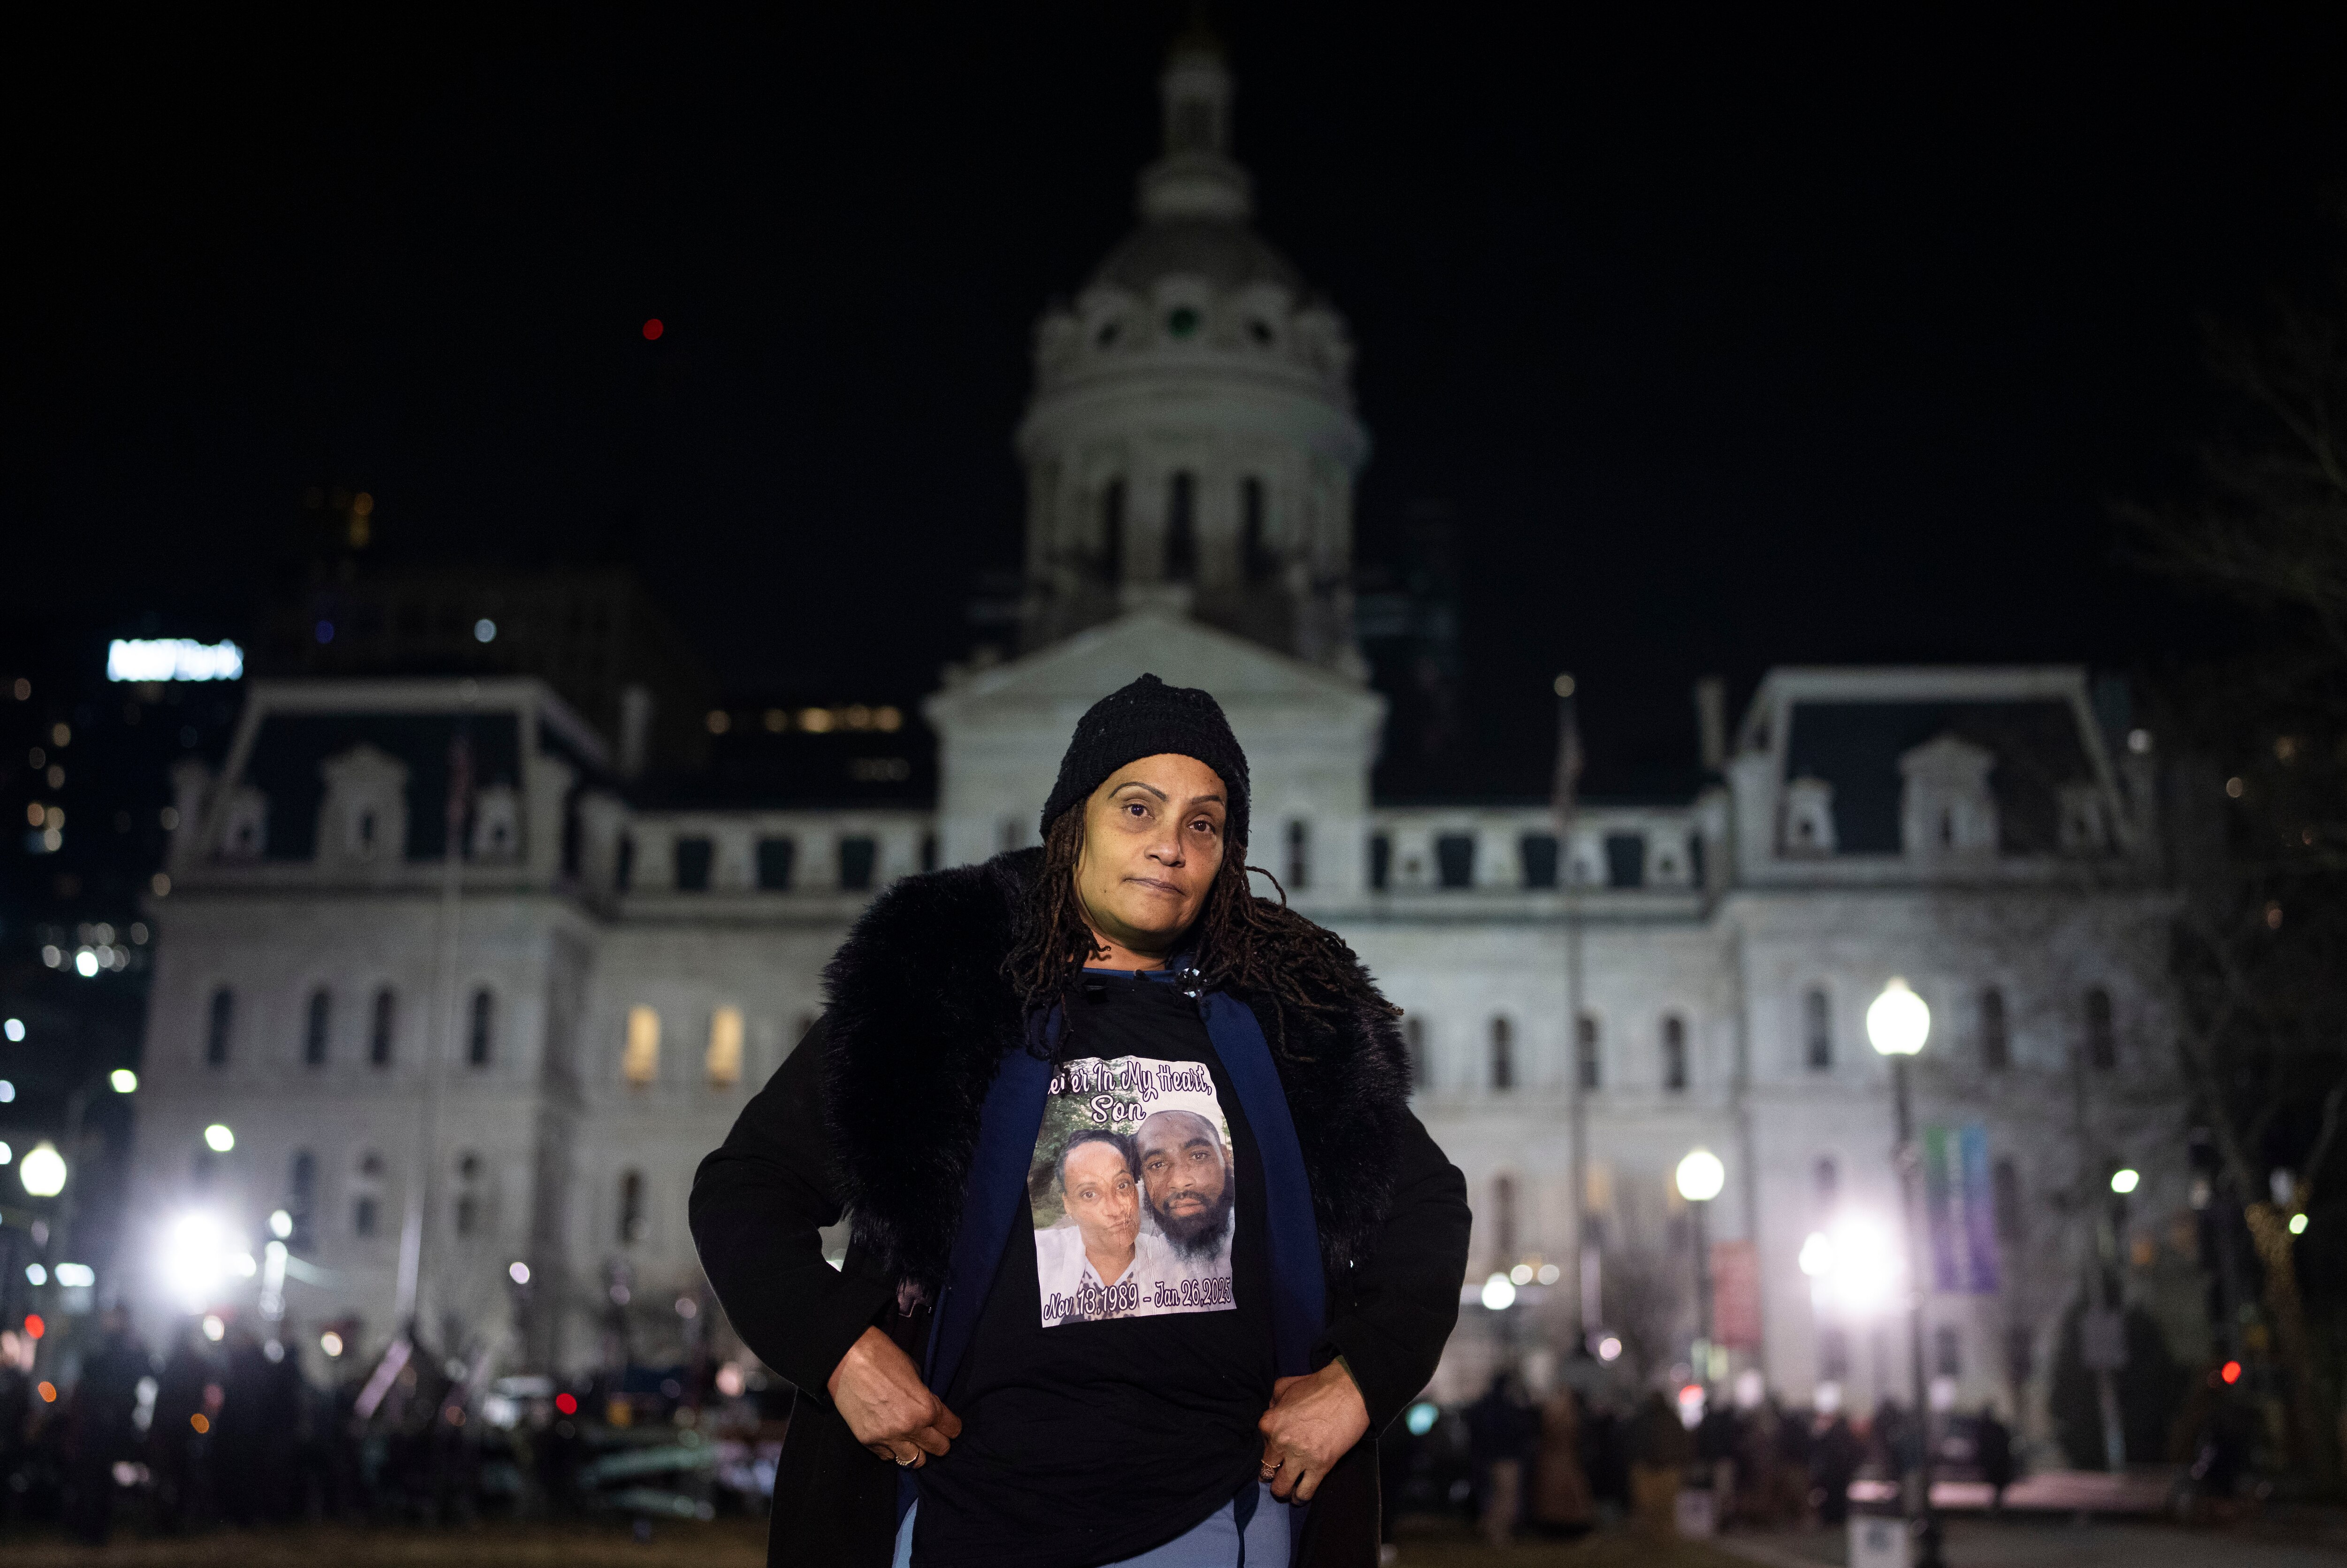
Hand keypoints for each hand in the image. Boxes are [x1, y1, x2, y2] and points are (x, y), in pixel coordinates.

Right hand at [826, 1326, 961, 1468]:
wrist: (847, 1358)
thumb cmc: (884, 1357)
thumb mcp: (915, 1373)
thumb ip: (924, 1397)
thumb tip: (927, 1410)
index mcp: (926, 1408)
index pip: (952, 1429)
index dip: (952, 1426)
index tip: (948, 1425)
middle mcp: (910, 1428)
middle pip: (938, 1449)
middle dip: (939, 1441)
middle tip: (932, 1433)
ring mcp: (887, 1438)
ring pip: (914, 1461)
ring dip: (916, 1450)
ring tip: (911, 1439)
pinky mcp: (868, 1442)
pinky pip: (887, 1456)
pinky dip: (892, 1449)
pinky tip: (890, 1436)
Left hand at [1256, 1360, 1369, 1502]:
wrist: (1348, 1391)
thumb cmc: (1317, 1386)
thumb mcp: (1284, 1386)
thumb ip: (1272, 1402)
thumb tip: (1270, 1413)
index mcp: (1269, 1423)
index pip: (1259, 1447)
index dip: (1268, 1450)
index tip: (1275, 1453)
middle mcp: (1280, 1443)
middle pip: (1266, 1471)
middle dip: (1271, 1475)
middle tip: (1278, 1475)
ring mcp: (1299, 1457)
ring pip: (1281, 1487)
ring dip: (1283, 1491)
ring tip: (1288, 1490)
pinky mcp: (1319, 1467)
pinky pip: (1304, 1492)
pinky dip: (1301, 1497)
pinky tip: (1300, 1497)